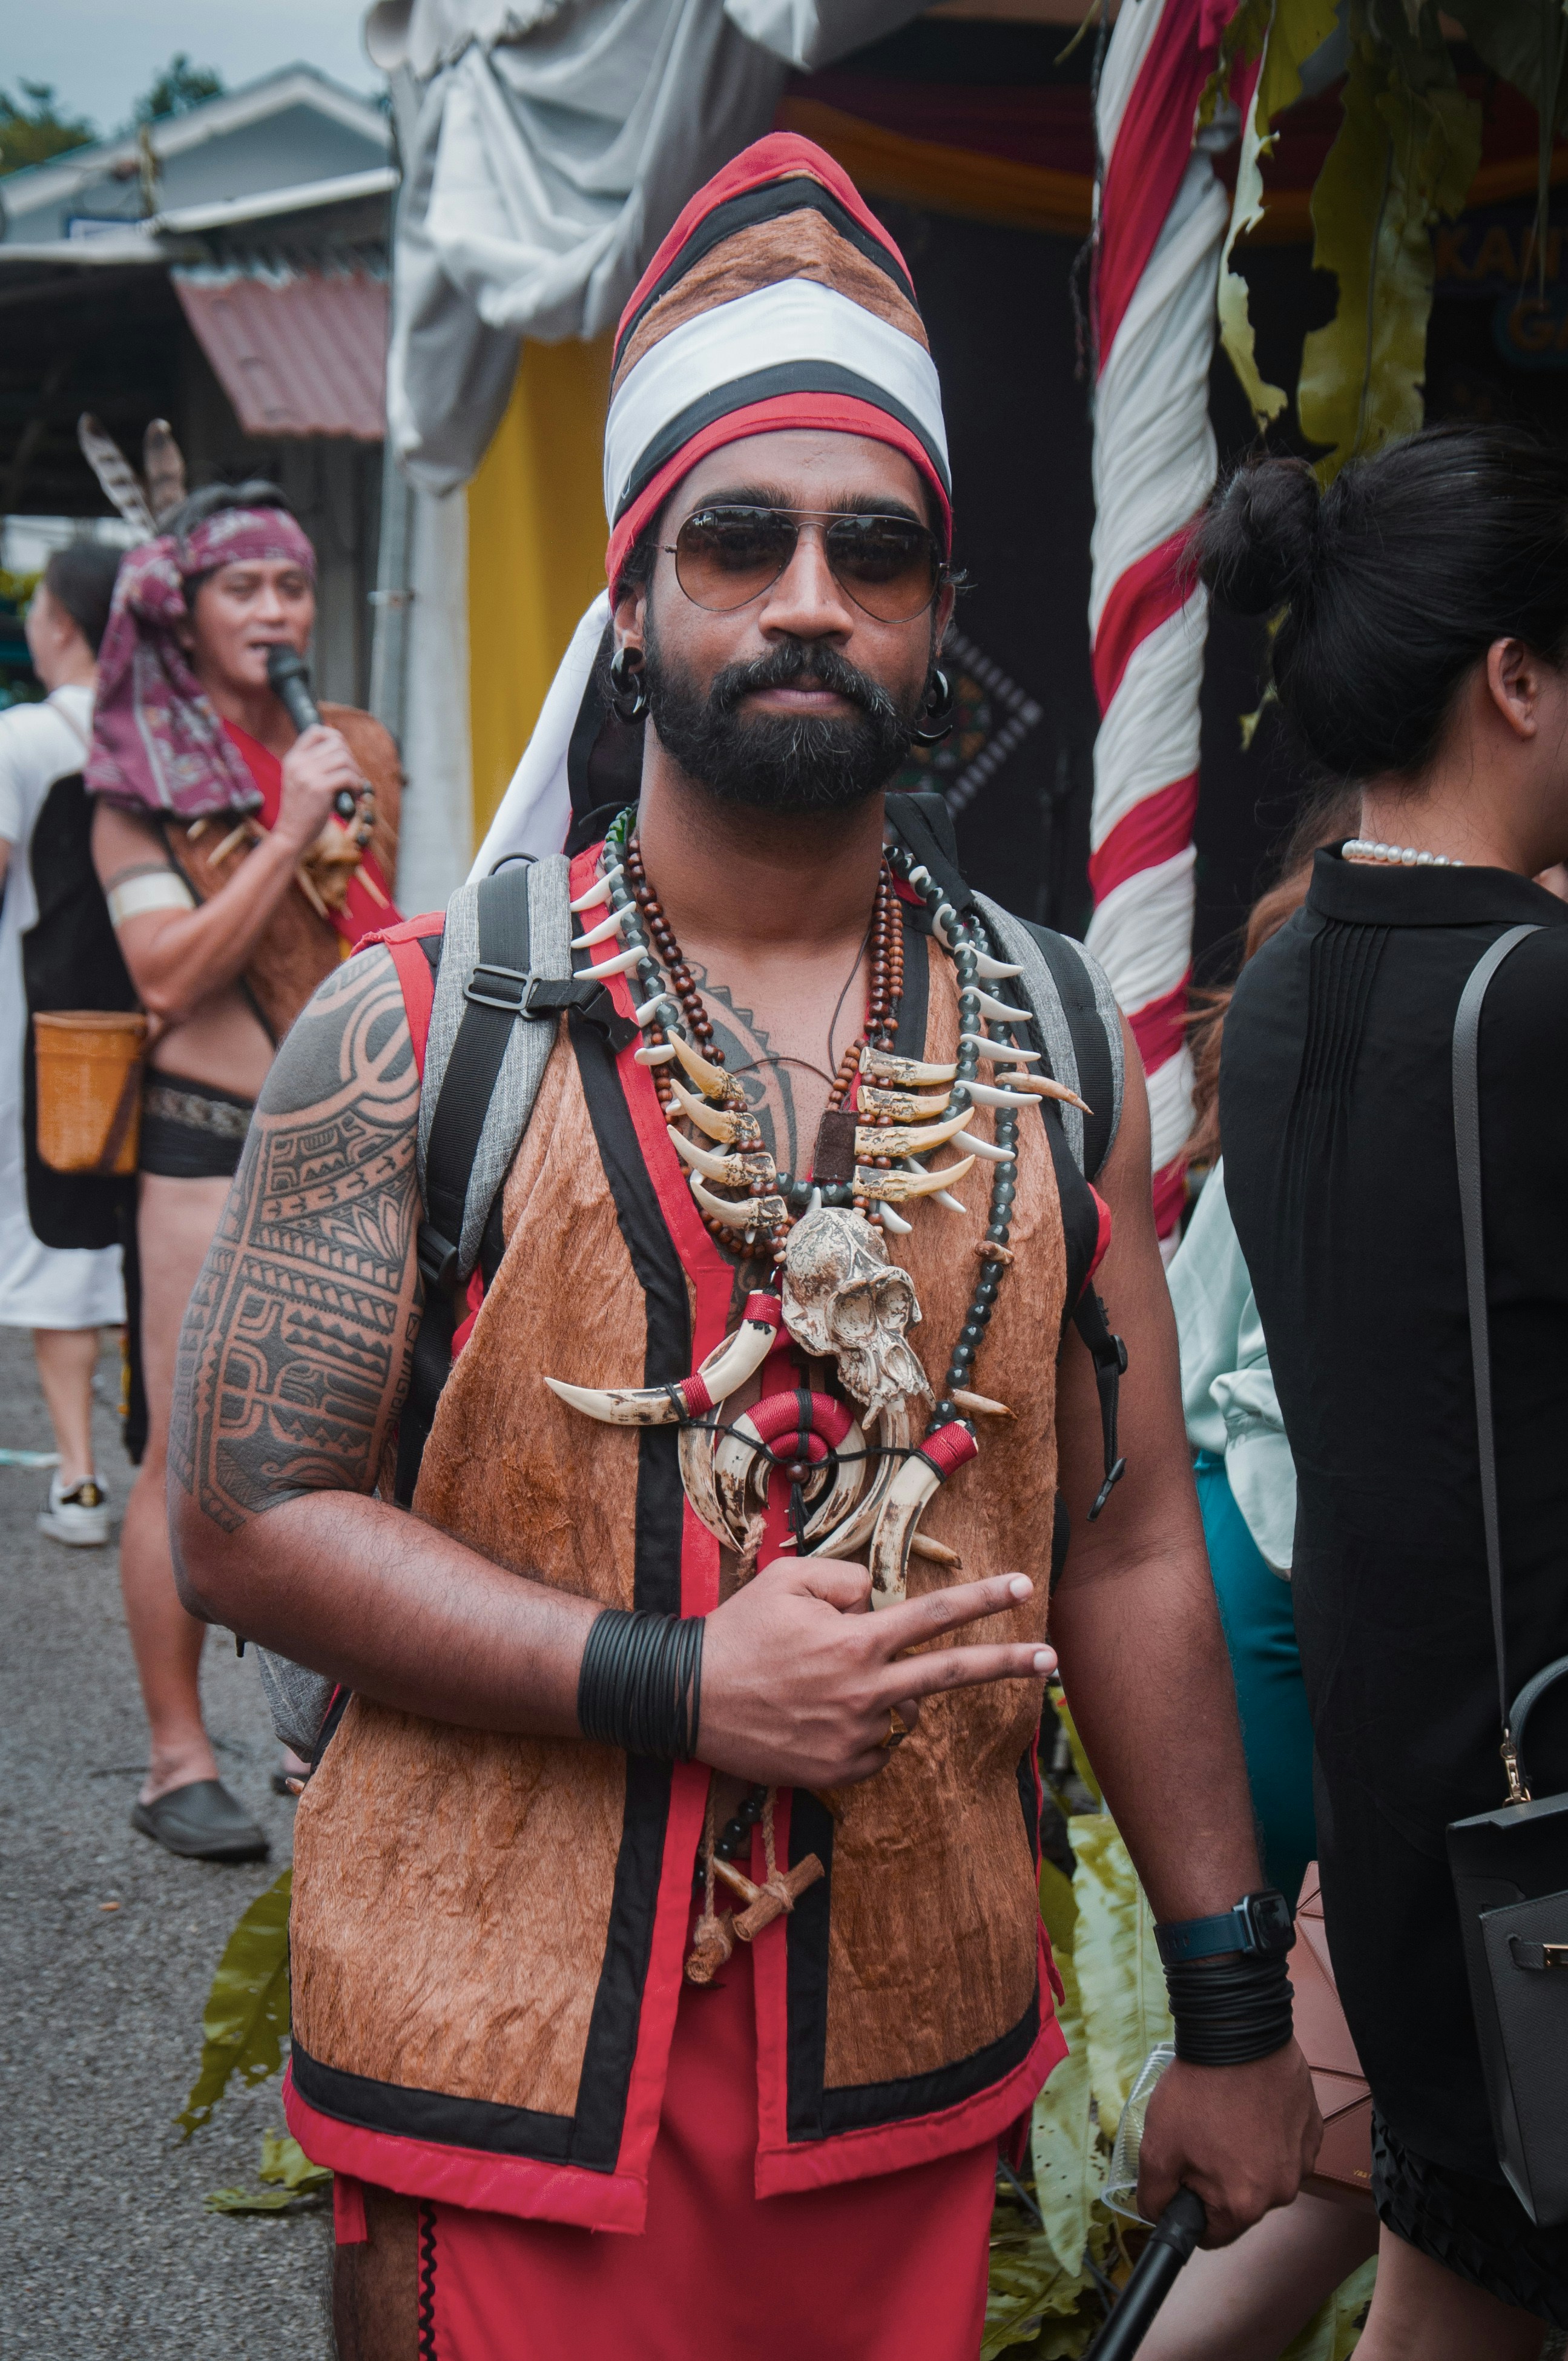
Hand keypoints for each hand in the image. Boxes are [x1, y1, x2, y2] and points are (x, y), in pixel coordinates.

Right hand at [275, 724, 360, 853]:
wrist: (291, 834)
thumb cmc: (301, 811)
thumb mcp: (300, 781)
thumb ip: (313, 765)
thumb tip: (341, 750)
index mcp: (293, 758)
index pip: (316, 731)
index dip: (335, 737)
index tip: (344, 754)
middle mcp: (298, 763)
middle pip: (335, 743)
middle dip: (351, 758)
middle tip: (353, 776)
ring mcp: (307, 774)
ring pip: (344, 758)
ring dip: (356, 772)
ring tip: (354, 787)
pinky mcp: (319, 788)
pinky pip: (348, 776)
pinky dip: (356, 785)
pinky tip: (353, 795)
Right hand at [696, 1554, 1054, 1789]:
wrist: (687, 1699)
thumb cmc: (739, 1633)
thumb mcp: (787, 1581)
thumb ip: (845, 1581)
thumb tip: (881, 1602)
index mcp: (856, 1642)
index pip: (933, 1615)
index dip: (981, 1600)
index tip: (1021, 1588)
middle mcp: (865, 1692)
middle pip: (950, 1673)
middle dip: (1007, 1663)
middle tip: (1052, 1657)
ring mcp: (855, 1737)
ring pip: (903, 1711)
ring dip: (889, 1694)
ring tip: (828, 1684)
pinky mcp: (840, 1771)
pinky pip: (875, 1746)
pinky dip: (862, 1728)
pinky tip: (818, 1715)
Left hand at [1136, 2043, 1320, 2245]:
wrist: (1238, 2035)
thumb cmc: (1199, 2090)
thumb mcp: (1157, 2147)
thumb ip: (1154, 2194)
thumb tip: (1156, 2215)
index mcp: (1244, 2204)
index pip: (1212, 2234)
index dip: (1189, 2209)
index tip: (1181, 2180)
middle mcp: (1282, 2191)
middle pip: (1240, 2203)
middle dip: (1216, 2179)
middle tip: (1199, 2139)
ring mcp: (1303, 2160)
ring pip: (1263, 2174)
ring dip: (1244, 2156)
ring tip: (1224, 2116)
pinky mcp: (1313, 2130)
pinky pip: (1285, 2147)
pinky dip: (1267, 2134)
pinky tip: (1250, 2106)